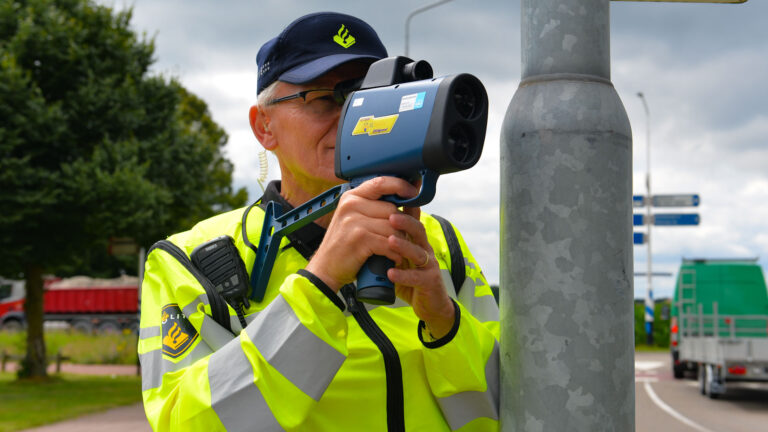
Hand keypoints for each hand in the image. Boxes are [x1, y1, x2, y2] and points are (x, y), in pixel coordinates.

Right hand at [305, 176, 417, 291]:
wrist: (325, 268)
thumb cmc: (343, 244)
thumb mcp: (354, 218)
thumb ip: (373, 207)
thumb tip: (403, 196)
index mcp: (351, 197)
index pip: (381, 182)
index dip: (400, 185)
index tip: (413, 192)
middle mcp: (351, 205)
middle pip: (391, 209)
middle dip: (401, 226)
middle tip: (402, 237)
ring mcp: (354, 221)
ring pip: (392, 227)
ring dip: (399, 241)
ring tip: (396, 249)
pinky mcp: (359, 239)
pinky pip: (388, 243)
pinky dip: (394, 253)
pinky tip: (392, 258)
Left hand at [387, 207, 454, 338]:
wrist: (430, 305)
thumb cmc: (411, 279)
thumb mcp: (399, 257)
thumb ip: (389, 243)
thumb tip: (370, 226)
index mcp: (416, 241)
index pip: (411, 219)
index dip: (405, 207)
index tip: (394, 197)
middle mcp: (424, 249)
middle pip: (418, 230)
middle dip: (405, 222)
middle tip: (390, 216)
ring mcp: (429, 265)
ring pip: (419, 252)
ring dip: (404, 246)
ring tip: (390, 241)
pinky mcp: (430, 282)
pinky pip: (417, 277)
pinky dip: (404, 275)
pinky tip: (391, 273)